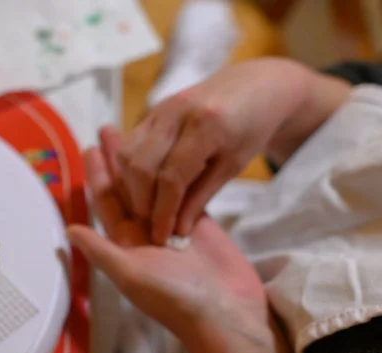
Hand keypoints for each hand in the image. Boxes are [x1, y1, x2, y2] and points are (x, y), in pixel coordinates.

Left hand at [71, 131, 320, 352]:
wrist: (226, 314)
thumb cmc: (176, 299)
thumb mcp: (133, 274)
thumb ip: (102, 251)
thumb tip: (70, 229)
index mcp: (124, 246)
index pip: (106, 203)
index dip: (97, 174)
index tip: (89, 146)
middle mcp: (144, 235)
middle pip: (127, 189)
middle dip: (118, 160)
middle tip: (109, 128)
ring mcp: (171, 227)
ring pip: (154, 187)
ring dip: (146, 161)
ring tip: (142, 132)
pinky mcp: (198, 224)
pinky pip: (183, 192)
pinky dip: (176, 173)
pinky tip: (173, 153)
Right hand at [115, 58, 315, 244]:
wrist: (255, 85)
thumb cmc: (251, 128)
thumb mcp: (233, 165)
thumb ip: (201, 196)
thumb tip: (176, 230)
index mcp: (206, 125)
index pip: (171, 178)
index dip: (163, 212)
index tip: (162, 236)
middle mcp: (176, 113)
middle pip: (140, 167)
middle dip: (141, 203)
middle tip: (151, 225)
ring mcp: (159, 109)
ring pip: (126, 156)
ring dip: (130, 188)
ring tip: (146, 208)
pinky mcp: (150, 112)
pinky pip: (128, 146)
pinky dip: (129, 172)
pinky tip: (142, 189)